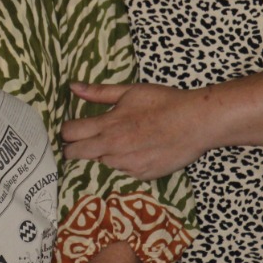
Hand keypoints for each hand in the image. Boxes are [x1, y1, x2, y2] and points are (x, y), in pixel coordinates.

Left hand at [61, 82, 210, 178]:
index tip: (69, 130)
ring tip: (118, 142)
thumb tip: (73, 87)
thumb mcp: (130, 91)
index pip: (70, 133)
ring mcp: (128, 166)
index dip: (65, 131)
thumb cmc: (164, 103)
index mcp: (108, 126)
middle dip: (72, 149)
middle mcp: (114, 149)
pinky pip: (124, 171)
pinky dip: (125, 162)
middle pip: (77, 154)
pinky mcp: (142, 175)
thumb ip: (100, 92)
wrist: (197, 123)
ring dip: (103, 154)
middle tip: (76, 143)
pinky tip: (138, 150)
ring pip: (102, 163)